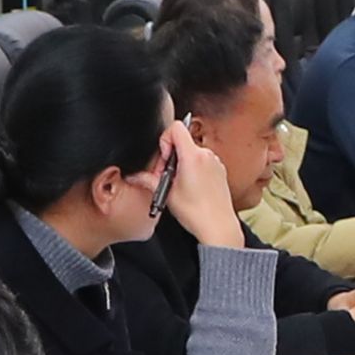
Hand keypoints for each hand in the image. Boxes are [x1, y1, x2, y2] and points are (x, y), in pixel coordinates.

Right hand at [160, 123, 241, 246]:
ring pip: (192, 152)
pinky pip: (202, 161)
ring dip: (182, 163)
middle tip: (166, 177)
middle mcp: (206, 155)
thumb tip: (135, 176)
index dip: (165, 140)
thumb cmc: (197, 213)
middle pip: (183, 142)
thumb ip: (148, 180)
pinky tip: (190, 187)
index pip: (176, 127)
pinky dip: (193, 168)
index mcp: (193, 156)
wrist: (218, 227)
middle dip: (171, 156)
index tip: (164, 158)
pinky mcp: (220, 170)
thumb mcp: (167, 194)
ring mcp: (215, 162)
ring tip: (178, 184)